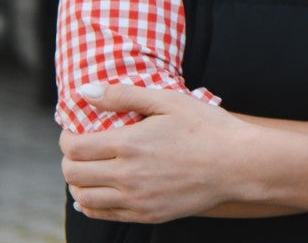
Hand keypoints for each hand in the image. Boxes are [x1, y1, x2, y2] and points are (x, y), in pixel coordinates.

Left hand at [61, 83, 257, 222]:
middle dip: (69, 160)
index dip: (67, 139)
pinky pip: (104, 215)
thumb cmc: (209, 128)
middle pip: (73, 175)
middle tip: (80, 151)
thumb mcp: (170, 101)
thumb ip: (124, 95)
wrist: (240, 164)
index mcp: (129, 144)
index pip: (75, 148)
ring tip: (89, 171)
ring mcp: (137, 199)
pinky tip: (98, 192)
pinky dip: (91, 204)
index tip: (74, 132)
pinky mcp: (148, 214)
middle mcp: (128, 176)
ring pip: (84, 198)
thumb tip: (86, 92)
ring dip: (77, 184)